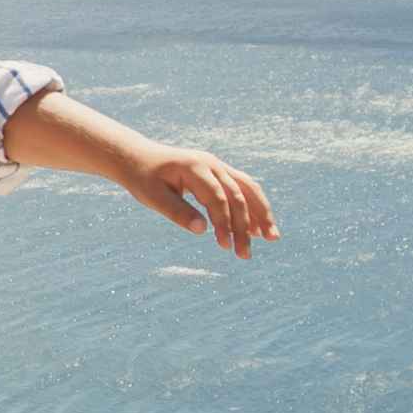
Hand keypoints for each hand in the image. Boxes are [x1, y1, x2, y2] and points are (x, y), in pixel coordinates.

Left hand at [127, 147, 276, 257]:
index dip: (224, 223)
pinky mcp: (220, 172)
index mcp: (195, 167)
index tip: (225, 247)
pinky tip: (259, 229)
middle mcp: (212, 163)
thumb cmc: (144, 178)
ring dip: (261, 214)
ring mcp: (218, 166)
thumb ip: (178, 212)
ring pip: (248, 189)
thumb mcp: (153, 197)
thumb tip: (202, 230)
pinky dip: (253, 207)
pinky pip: (244, 188)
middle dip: (244, 227)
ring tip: (272, 238)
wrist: (140, 157)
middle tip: (245, 255)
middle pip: (237, 195)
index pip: (217, 198)